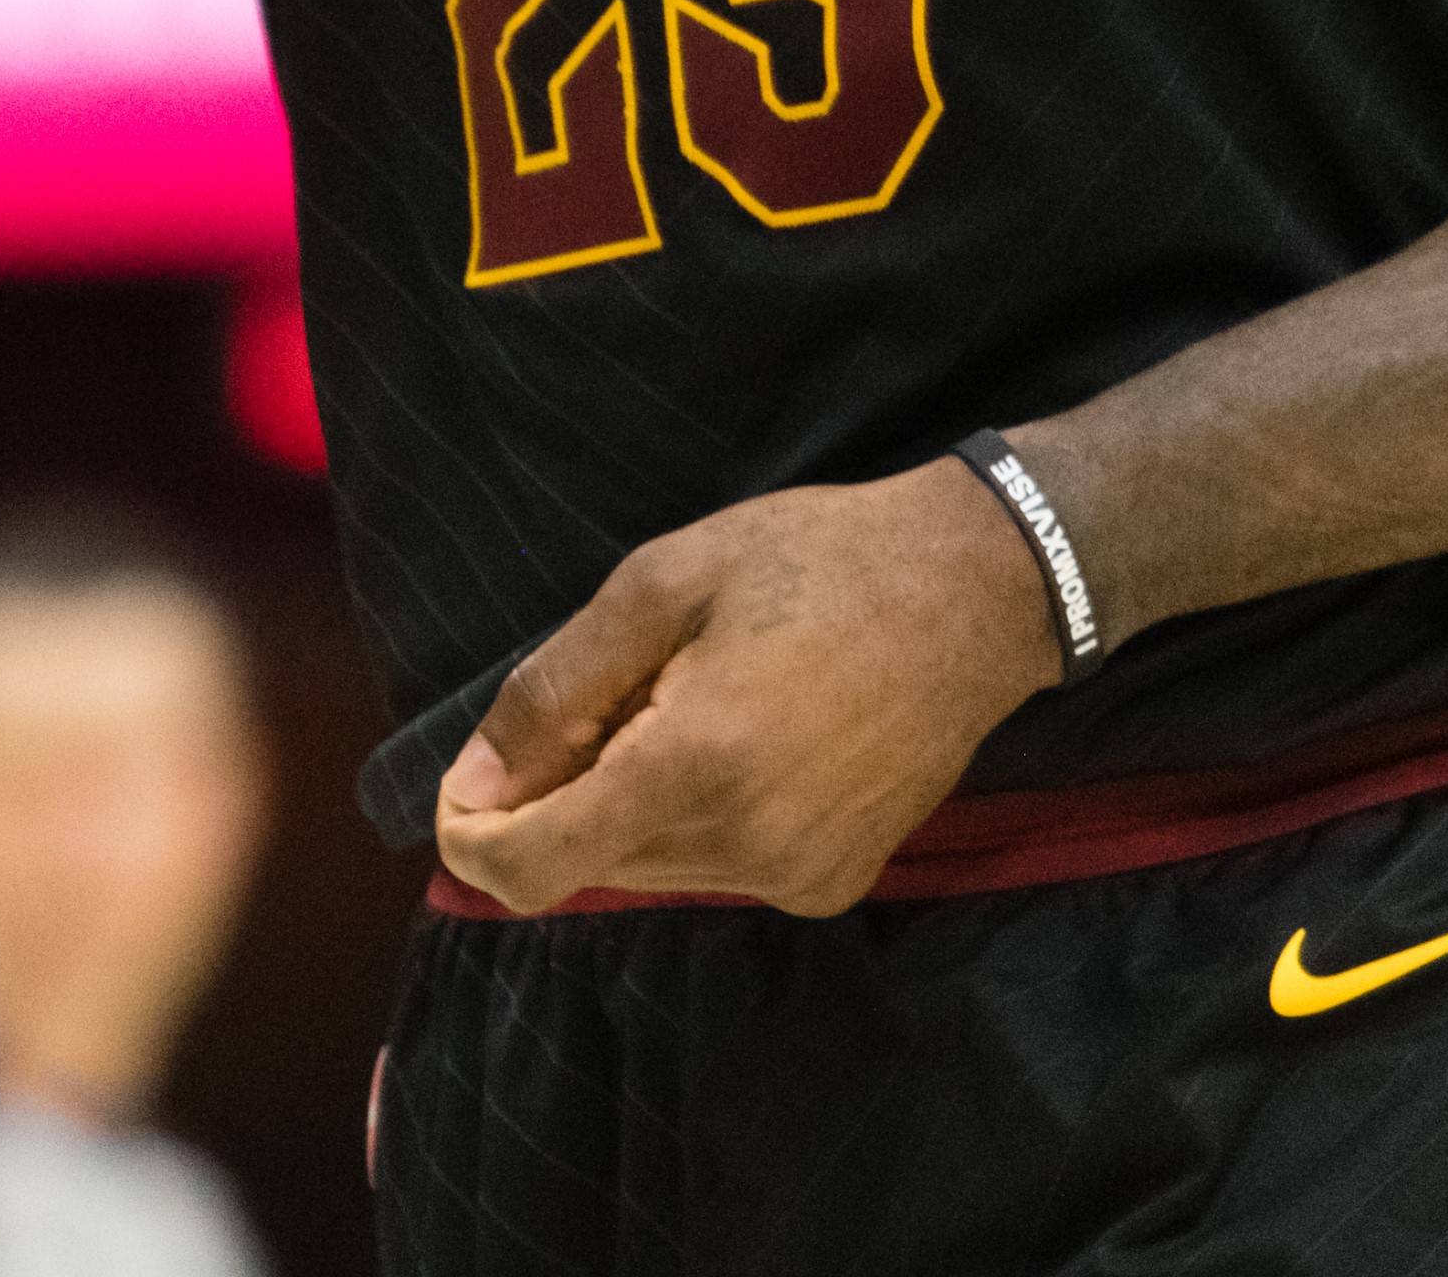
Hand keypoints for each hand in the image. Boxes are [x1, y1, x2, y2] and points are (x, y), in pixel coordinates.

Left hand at [430, 462, 1063, 916]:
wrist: (974, 592)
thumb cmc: (810, 562)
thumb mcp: (659, 585)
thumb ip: (553, 694)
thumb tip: (473, 791)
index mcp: (690, 770)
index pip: (528, 869)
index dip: (473, 834)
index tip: (474, 779)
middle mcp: (743, 849)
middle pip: (584, 863)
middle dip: (564, 792)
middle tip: (625, 688)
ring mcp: (795, 877)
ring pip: (647, 867)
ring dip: (630, 801)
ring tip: (695, 701)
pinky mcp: (833, 884)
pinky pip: (716, 868)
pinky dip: (696, 817)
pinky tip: (747, 737)